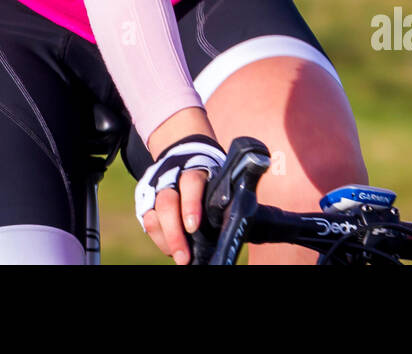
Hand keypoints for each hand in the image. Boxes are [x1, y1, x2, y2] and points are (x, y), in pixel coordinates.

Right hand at [138, 110, 223, 264]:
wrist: (186, 153)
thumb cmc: (211, 177)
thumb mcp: (223, 180)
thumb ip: (231, 196)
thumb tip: (263, 220)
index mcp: (195, 169)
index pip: (191, 183)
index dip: (191, 204)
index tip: (193, 226)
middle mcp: (172, 177)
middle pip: (167, 202)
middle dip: (174, 232)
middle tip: (184, 256)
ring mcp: (158, 188)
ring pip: (154, 213)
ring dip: (165, 238)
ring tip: (179, 257)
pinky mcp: (148, 199)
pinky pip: (148, 220)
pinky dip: (157, 236)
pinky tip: (169, 247)